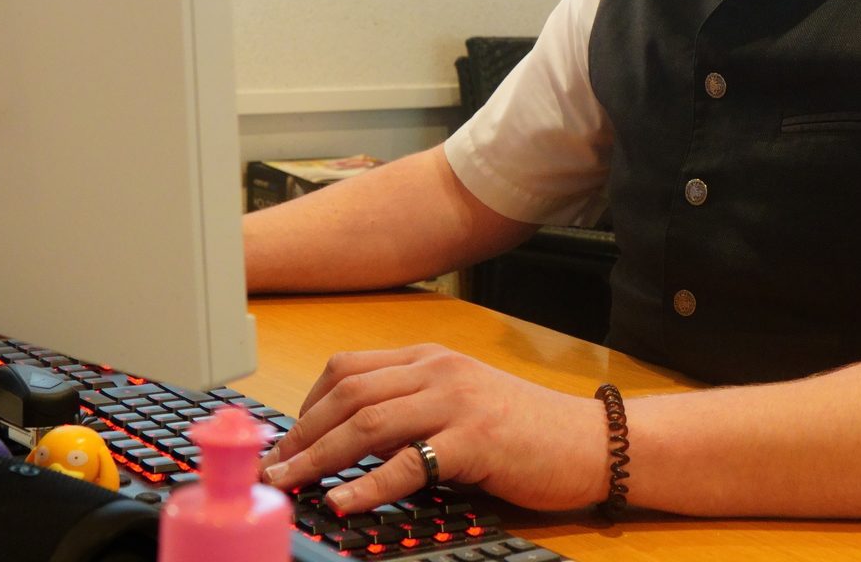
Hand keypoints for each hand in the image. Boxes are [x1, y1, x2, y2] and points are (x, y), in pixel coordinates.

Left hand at [258, 343, 606, 513]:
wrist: (588, 441)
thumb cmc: (525, 430)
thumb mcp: (459, 404)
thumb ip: (410, 411)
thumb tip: (348, 445)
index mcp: (429, 359)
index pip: (347, 368)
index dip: (306, 405)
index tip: (284, 441)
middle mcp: (437, 371)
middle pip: (347, 393)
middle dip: (299, 434)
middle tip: (271, 468)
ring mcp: (456, 401)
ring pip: (367, 422)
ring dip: (318, 457)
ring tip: (289, 483)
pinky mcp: (475, 440)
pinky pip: (408, 461)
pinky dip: (369, 484)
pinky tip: (345, 501)